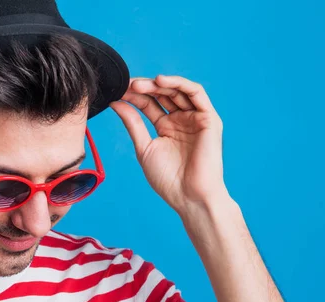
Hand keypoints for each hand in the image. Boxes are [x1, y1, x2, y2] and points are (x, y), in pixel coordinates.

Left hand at [110, 75, 229, 215]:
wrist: (189, 196)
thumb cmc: (168, 179)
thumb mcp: (144, 147)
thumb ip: (133, 123)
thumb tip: (116, 102)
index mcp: (166, 127)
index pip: (149, 104)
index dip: (133, 96)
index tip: (117, 90)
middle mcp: (181, 120)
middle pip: (162, 95)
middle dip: (144, 87)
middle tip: (126, 85)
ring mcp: (195, 118)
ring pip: (177, 91)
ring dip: (158, 84)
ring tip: (139, 85)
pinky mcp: (209, 118)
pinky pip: (196, 93)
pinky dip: (179, 83)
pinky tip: (161, 81)